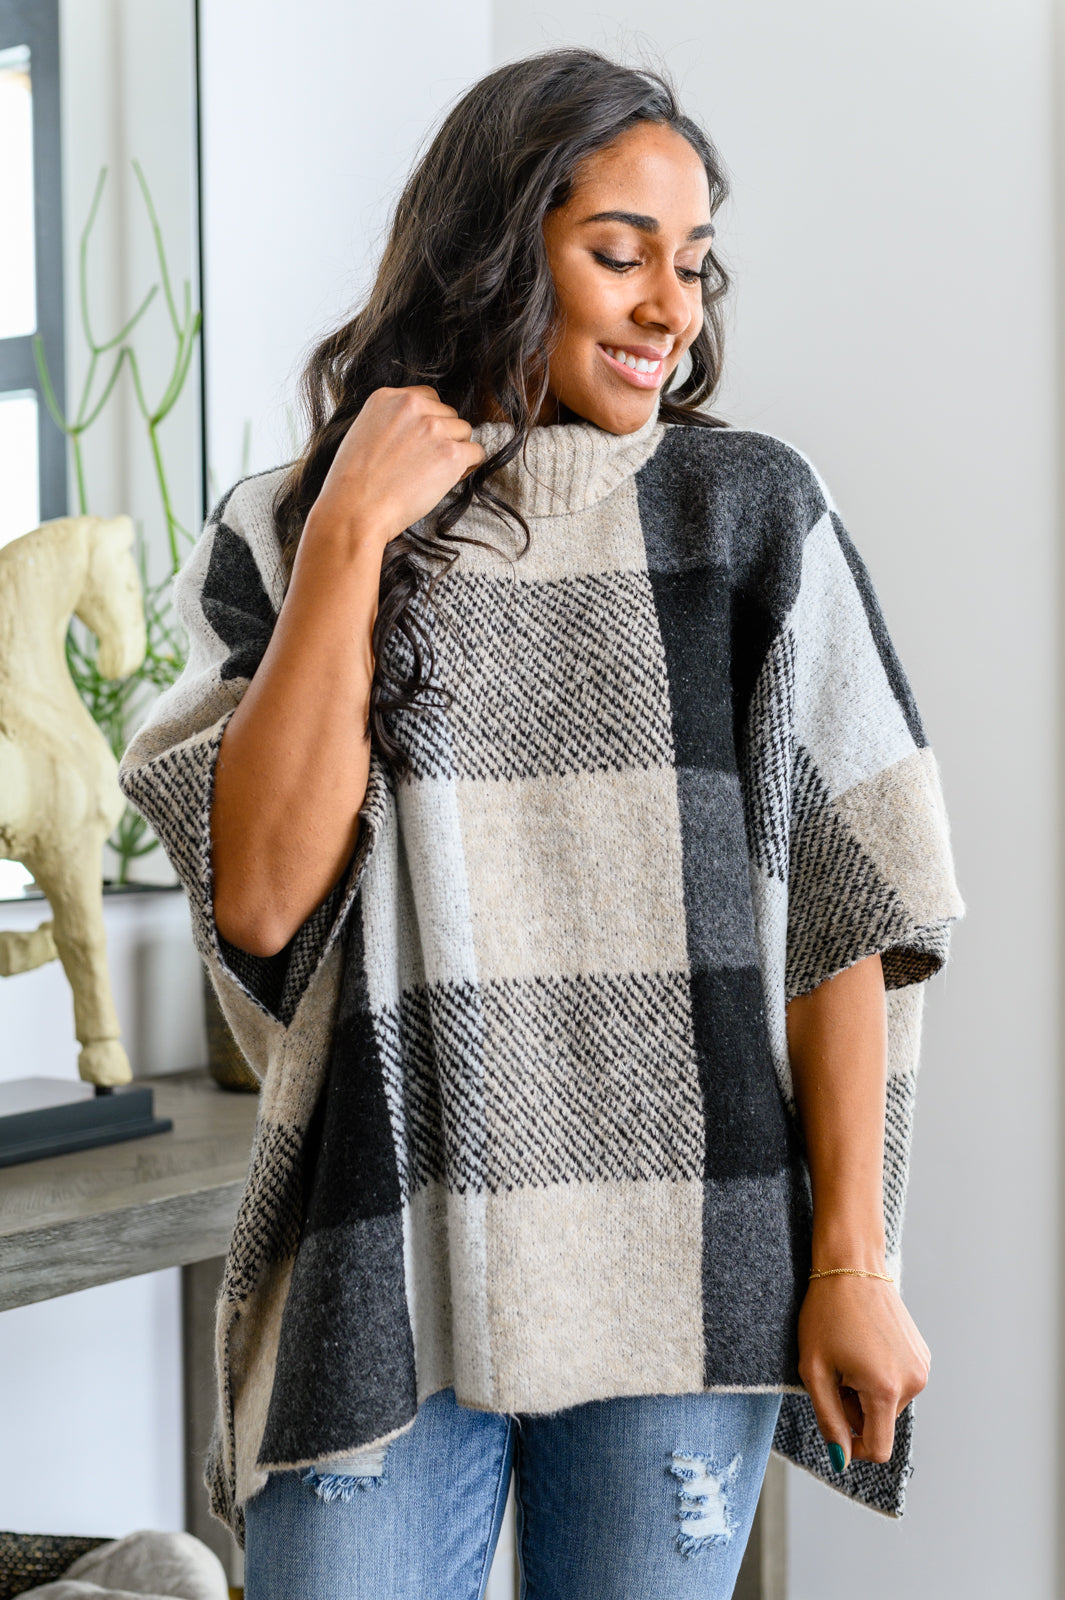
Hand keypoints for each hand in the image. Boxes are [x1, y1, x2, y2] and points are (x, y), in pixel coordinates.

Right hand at [309, 386, 486, 550]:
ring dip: (455, 451)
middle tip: (425, 463)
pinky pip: (477, 452)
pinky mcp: (451, 453)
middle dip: (443, 436)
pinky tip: (448, 480)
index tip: (421, 443)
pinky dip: (468, 467)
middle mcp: (413, 405)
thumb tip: (418, 431)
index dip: (429, 422)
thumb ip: (392, 422)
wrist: (356, 510)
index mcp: (388, 397)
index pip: (428, 398)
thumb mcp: (364, 433)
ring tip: (433, 473)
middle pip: (448, 414)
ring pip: (464, 432)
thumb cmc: (353, 484)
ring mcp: (434, 428)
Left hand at [797, 1274, 930, 1466]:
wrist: (851, 1265)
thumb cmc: (826, 1314)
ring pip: (889, 1404)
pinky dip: (879, 1376)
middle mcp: (913, 1383)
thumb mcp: (815, 1371)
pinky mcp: (922, 1354)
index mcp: (886, 1390)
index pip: (876, 1449)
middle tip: (833, 1373)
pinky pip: (898, 1383)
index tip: (832, 1426)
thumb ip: (828, 1420)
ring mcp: (921, 1367)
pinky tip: (863, 1346)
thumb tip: (841, 1460)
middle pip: (880, 1424)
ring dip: (865, 1393)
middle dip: (854, 1411)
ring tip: (848, 1357)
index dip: (850, 1447)